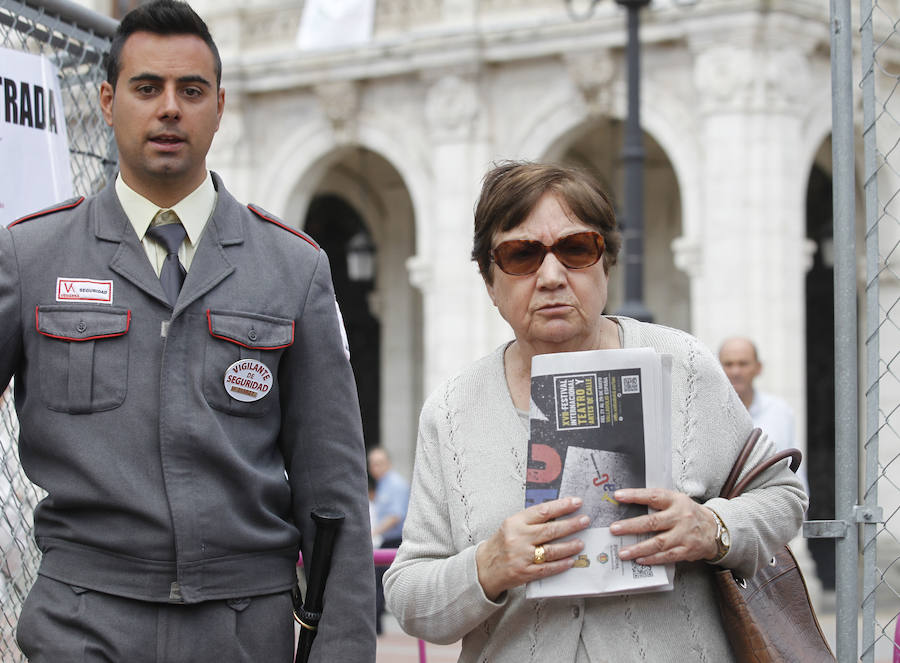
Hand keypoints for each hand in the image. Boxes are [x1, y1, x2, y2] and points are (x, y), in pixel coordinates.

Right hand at [475, 497, 589, 600]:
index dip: (561, 506)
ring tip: (581, 542)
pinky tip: (571, 561)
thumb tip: (558, 514)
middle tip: (585, 520)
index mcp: (515, 522)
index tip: (576, 502)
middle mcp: (518, 538)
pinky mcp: (525, 573)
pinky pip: (547, 568)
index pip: (542, 511)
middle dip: (571, 525)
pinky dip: (561, 564)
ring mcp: (522, 557)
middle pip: (550, 530)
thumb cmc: (501, 543)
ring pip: (551, 550)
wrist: (485, 567)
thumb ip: (532, 521)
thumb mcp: (512, 526)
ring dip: (569, 546)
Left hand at [609, 489, 717, 565]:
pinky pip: (667, 556)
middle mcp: (680, 517)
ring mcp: (684, 535)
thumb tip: (629, 504)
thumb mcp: (676, 501)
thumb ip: (657, 502)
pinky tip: (640, 560)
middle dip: (631, 526)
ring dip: (638, 548)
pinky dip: (652, 559)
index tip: (618, 496)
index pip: (653, 496)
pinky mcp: (687, 550)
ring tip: (623, 552)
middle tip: (614, 529)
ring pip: (658, 543)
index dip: (635, 496)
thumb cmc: (689, 513)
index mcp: (675, 501)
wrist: (715, 529)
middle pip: (652, 522)